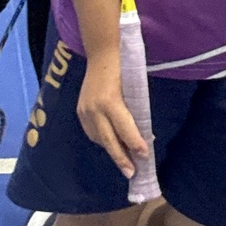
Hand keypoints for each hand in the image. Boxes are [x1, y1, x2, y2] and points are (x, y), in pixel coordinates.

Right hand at [77, 51, 149, 177]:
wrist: (101, 53)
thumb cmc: (124, 67)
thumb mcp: (133, 87)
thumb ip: (135, 108)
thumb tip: (143, 131)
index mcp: (110, 101)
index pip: (124, 129)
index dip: (135, 143)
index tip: (145, 156)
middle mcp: (94, 109)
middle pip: (109, 140)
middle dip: (122, 158)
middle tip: (132, 173)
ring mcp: (85, 110)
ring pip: (99, 138)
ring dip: (112, 150)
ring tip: (125, 161)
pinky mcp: (80, 111)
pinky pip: (92, 131)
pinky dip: (102, 139)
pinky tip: (111, 144)